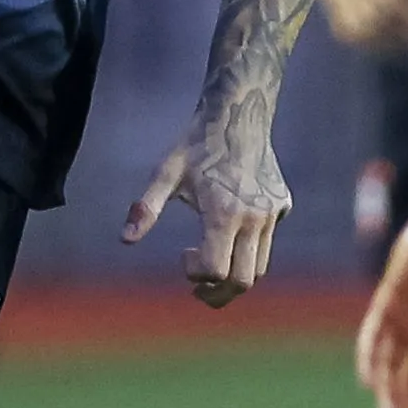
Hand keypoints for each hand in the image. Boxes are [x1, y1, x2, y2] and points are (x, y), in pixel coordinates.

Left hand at [123, 119, 289, 306]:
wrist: (239, 113)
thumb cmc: (197, 144)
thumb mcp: (166, 173)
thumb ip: (146, 208)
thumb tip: (125, 239)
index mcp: (224, 213)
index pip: (215, 271)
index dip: (195, 275)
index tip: (183, 254)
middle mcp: (253, 218)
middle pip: (243, 281)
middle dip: (218, 293)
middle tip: (198, 289)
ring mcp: (272, 213)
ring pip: (260, 267)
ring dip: (235, 275)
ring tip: (212, 265)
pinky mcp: (283, 205)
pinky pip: (268, 241)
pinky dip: (249, 249)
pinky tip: (231, 229)